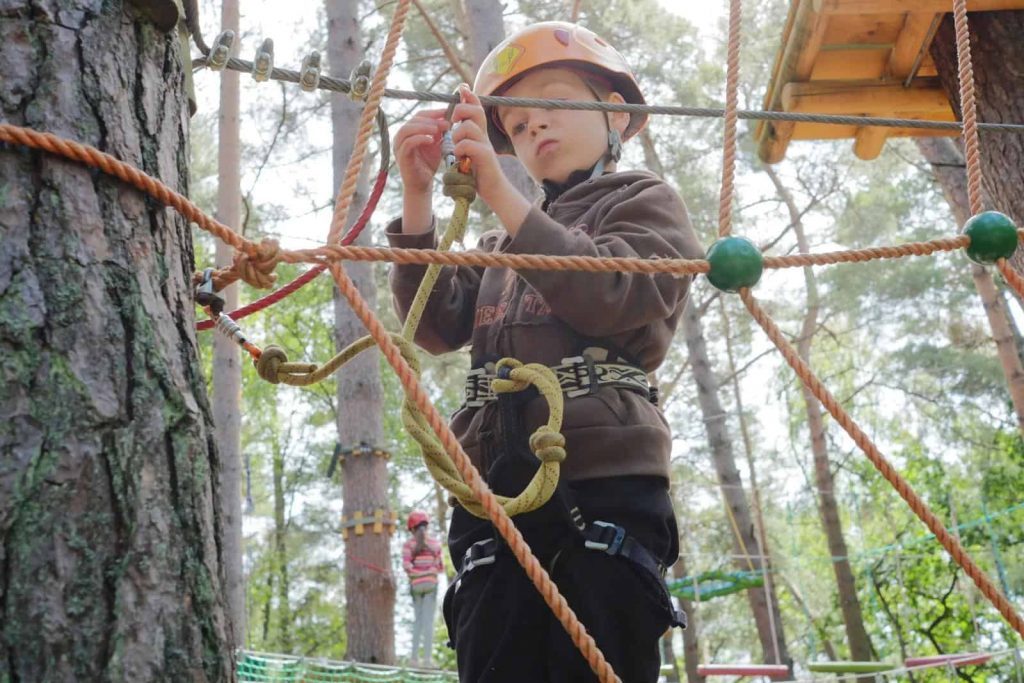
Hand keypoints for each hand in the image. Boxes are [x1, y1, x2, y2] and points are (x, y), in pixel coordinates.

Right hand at [394, 108, 448, 195]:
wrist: (422, 184)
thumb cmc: (428, 164)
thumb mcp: (436, 145)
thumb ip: (439, 133)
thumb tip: (447, 119)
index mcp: (409, 131)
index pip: (419, 115)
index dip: (433, 113)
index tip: (447, 112)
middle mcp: (401, 136)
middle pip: (414, 120)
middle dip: (431, 119)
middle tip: (445, 123)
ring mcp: (399, 146)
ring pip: (408, 129)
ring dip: (424, 127)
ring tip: (437, 130)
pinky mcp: (401, 156)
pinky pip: (408, 142)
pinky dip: (420, 139)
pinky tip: (431, 141)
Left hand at [450, 84, 512, 207]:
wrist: (493, 190)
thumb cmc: (479, 172)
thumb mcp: (469, 152)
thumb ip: (463, 139)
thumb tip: (452, 129)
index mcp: (479, 133)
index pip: (476, 108)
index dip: (470, 96)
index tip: (462, 86)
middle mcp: (484, 136)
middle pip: (476, 111)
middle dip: (462, 109)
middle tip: (453, 120)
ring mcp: (486, 145)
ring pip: (469, 127)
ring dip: (457, 133)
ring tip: (455, 145)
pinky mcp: (485, 157)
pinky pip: (470, 145)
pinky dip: (461, 148)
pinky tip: (459, 156)